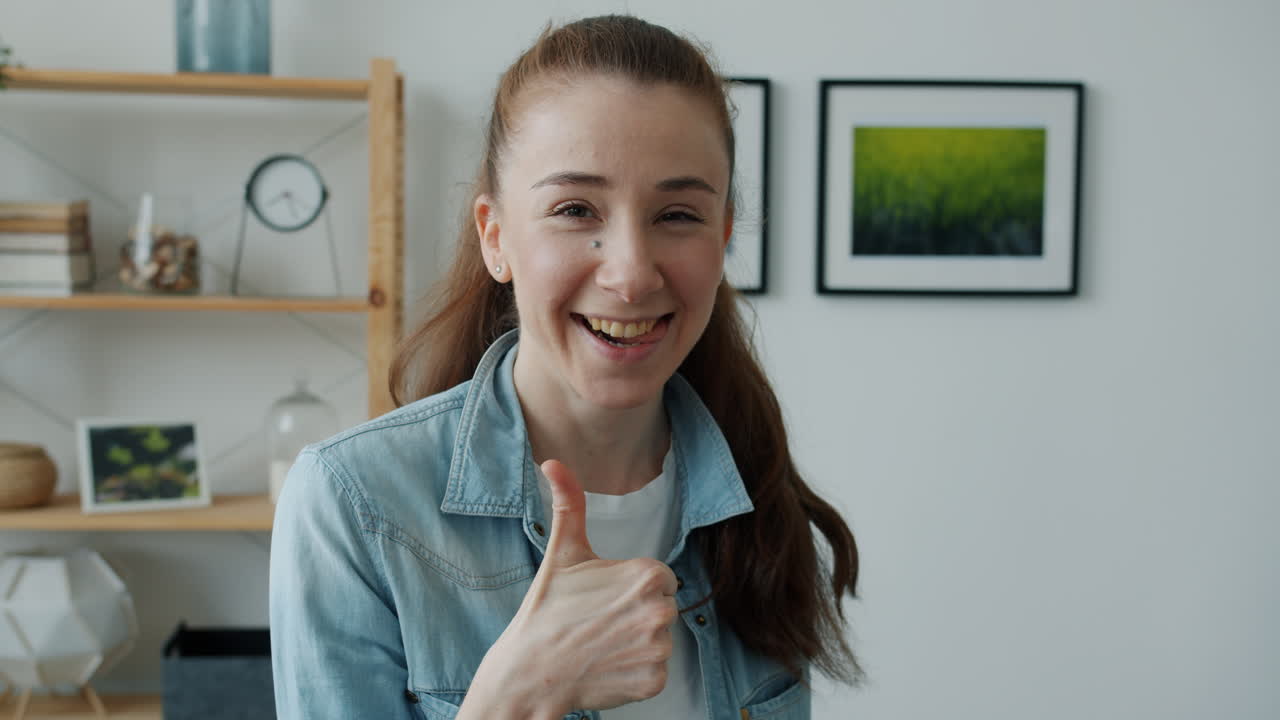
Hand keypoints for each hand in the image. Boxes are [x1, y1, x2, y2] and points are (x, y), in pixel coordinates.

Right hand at [465, 460, 678, 715]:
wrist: (530, 671)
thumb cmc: (547, 610)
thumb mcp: (562, 552)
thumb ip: (569, 504)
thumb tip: (553, 463)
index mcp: (647, 575)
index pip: (660, 579)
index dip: (631, 588)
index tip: (604, 598)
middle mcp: (660, 611)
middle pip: (662, 608)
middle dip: (636, 614)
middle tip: (600, 621)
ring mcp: (658, 649)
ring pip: (659, 639)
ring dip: (637, 643)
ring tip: (602, 643)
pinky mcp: (654, 682)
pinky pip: (656, 672)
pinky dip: (636, 673)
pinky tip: (607, 666)